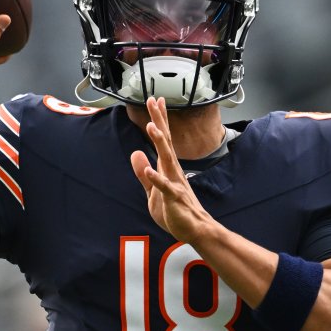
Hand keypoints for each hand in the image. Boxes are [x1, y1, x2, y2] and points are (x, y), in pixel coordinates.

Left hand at [130, 97, 214, 243]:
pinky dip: (157, 178)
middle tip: (154, 101)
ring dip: (159, 143)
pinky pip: (165, 187)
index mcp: (168, 167)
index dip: (159, 120)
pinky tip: (150, 169)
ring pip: (167, 159)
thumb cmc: (176, 211)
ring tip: (152, 126)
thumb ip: (143, 174)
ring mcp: (175, 183)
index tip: (155, 101)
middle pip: (166, 141)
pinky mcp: (174, 198)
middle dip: (159, 121)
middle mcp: (173, 170)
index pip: (163, 139)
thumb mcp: (153, 191)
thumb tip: (136, 153)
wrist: (194, 230)